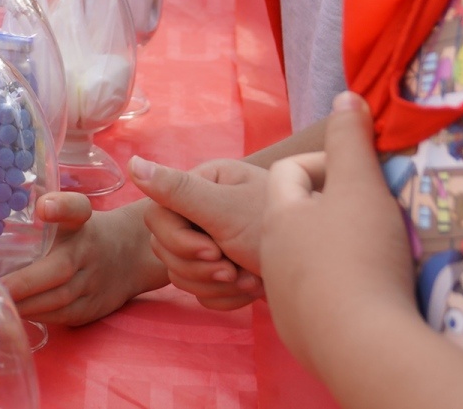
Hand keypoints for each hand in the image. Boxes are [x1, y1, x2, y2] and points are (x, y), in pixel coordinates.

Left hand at [4, 192, 167, 325]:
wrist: (132, 255)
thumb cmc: (84, 232)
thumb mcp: (69, 213)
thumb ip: (42, 204)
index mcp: (81, 222)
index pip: (76, 209)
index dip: (61, 207)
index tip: (43, 207)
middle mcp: (90, 251)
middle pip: (61, 268)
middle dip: (25, 281)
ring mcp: (94, 282)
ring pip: (60, 298)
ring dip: (26, 304)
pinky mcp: (92, 308)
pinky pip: (62, 315)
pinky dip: (37, 315)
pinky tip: (15, 311)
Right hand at [131, 152, 275, 286]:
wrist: (329, 275)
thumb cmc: (282, 233)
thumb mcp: (228, 211)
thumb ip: (178, 191)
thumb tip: (132, 164)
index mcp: (205, 183)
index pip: (157, 214)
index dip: (180, 240)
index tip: (214, 251)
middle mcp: (205, 209)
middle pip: (165, 249)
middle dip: (202, 267)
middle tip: (234, 269)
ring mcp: (215, 241)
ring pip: (182, 274)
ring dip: (217, 285)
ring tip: (249, 280)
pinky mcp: (226, 270)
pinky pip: (202, 292)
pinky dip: (227, 298)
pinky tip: (253, 291)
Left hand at [260, 96, 425, 382]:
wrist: (364, 346)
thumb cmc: (360, 257)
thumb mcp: (360, 185)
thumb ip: (351, 138)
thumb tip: (345, 96)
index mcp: (279, 217)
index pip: (290, 173)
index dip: (328, 165)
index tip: (361, 177)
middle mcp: (272, 258)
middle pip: (299, 218)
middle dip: (334, 210)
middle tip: (374, 216)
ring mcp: (286, 300)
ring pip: (308, 260)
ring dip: (337, 251)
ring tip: (375, 254)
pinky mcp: (304, 334)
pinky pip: (321, 299)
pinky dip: (343, 289)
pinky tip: (371, 293)